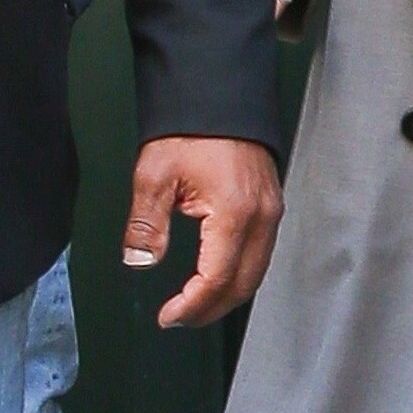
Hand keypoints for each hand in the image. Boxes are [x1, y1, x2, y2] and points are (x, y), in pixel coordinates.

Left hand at [122, 136, 282, 328]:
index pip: (216, 279)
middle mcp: (261, 217)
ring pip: (256, 273)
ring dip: (226, 296)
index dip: (191, 306)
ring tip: (194, 305)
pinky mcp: (271, 205)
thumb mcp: (155, 174)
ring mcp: (271, 211)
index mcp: (234, 213)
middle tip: (179, 318)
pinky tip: (218, 277)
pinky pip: (261, 254)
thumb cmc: (191, 127)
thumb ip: (147, 224)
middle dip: (210, 310)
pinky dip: (239, 275)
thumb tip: (140, 261)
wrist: (220, 93)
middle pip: (242, 285)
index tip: (167, 317)